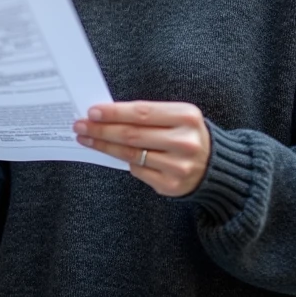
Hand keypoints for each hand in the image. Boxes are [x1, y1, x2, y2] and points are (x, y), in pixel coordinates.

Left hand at [74, 101, 210, 196]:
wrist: (215, 166)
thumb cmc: (186, 133)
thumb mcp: (176, 116)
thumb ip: (147, 115)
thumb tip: (105, 115)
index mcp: (186, 116)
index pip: (142, 112)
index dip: (114, 112)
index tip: (92, 111)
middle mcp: (184, 141)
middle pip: (132, 135)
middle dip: (102, 130)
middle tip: (80, 126)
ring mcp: (179, 166)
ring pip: (131, 155)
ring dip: (104, 146)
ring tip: (86, 139)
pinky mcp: (172, 185)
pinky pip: (138, 171)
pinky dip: (125, 161)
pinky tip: (113, 154)